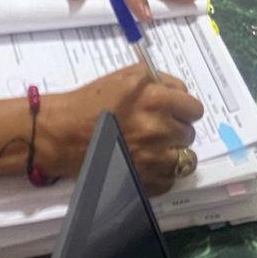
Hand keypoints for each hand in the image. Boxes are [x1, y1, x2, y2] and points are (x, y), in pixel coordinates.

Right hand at [36, 65, 204, 193]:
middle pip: (189, 133)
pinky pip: (169, 180)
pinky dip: (161, 174)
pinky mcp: (143, 180)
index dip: (183, 109)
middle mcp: (157, 129)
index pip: (194, 109)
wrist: (62, 133)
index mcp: (155, 99)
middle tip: (156, 128)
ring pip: (185, 160)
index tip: (173, 111)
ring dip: (173, 153)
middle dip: (175, 129)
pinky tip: (145, 163)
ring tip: (155, 148)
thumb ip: (160, 81)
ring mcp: (152, 158)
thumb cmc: (91, 102)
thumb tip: (180, 93)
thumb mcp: (127, 77)